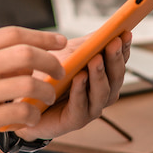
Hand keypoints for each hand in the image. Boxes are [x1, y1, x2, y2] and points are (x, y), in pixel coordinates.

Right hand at [0, 26, 67, 152]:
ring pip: (28, 85)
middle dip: (51, 62)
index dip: (42, 37)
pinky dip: (32, 115)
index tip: (60, 42)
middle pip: (26, 55)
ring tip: (48, 96)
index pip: (13, 34)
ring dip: (46, 91)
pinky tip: (31, 117)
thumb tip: (24, 57)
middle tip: (60, 71)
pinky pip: (19, 114)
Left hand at [15, 31, 130, 141]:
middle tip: (113, 43)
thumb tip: (102, 31)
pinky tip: (78, 78)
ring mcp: (90, 109)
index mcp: (103, 77)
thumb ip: (85, 47)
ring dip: (100, 75)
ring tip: (96, 60)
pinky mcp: (74, 121)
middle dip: (115, 59)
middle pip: (115, 78)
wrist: (26, 103)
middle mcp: (101, 94)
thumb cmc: (48, 79)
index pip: (119, 62)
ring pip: (102, 94)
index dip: (123, 49)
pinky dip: (80, 91)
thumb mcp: (67, 56)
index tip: (125, 33)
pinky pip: (81, 107)